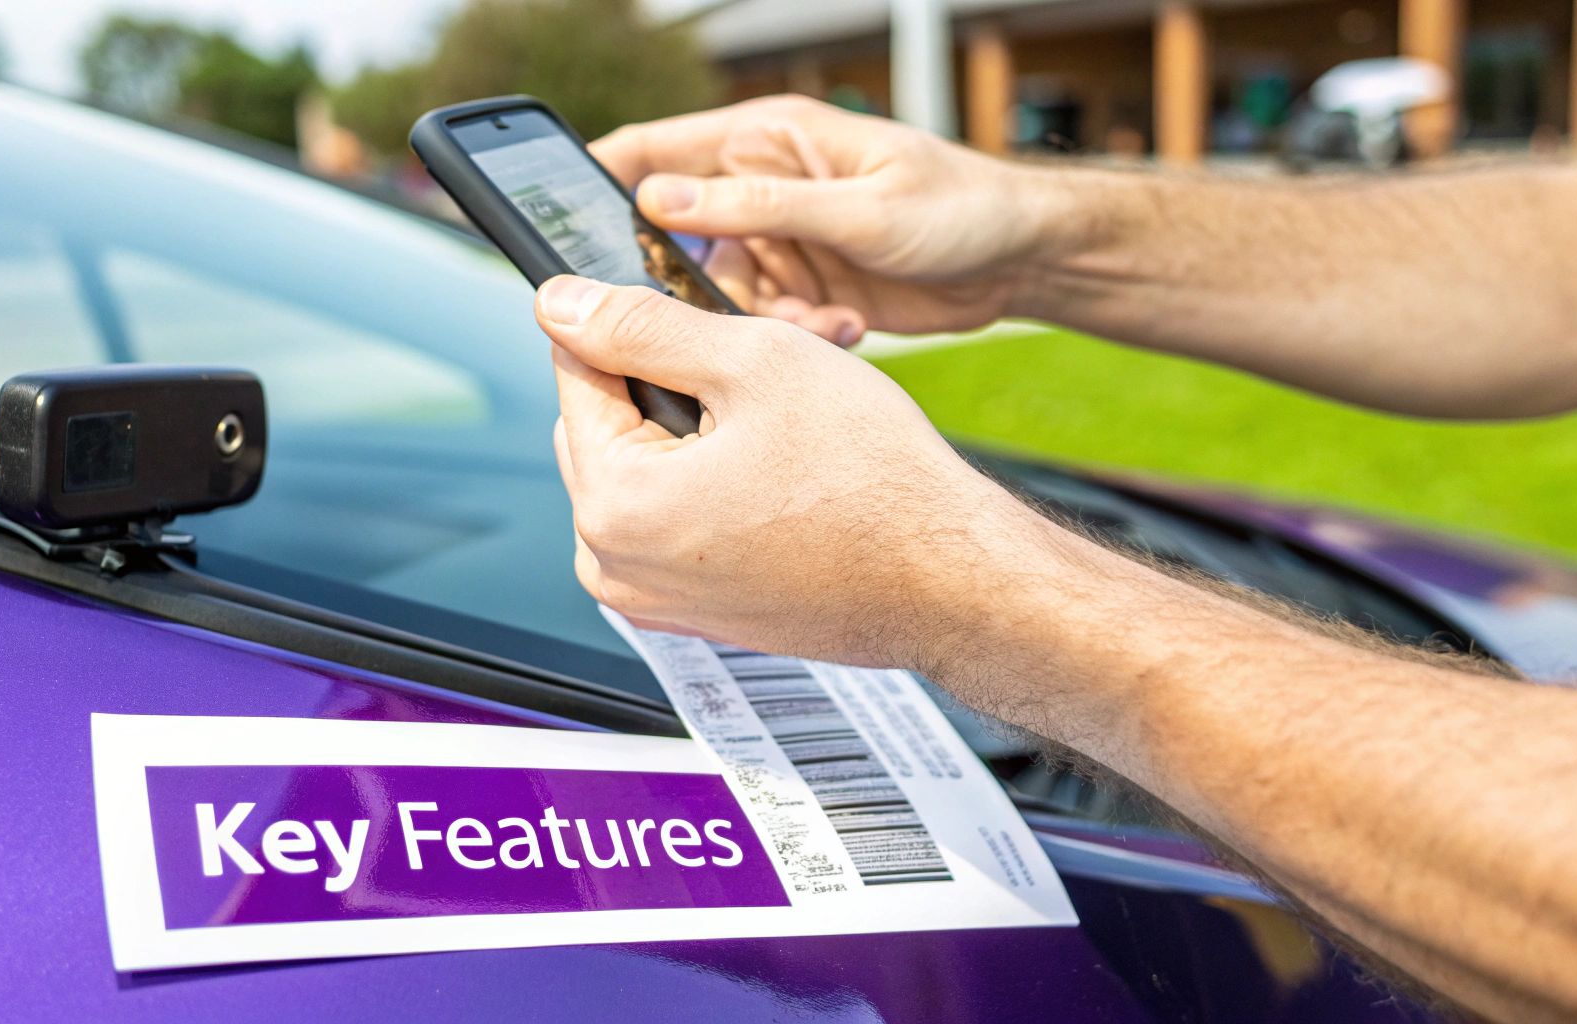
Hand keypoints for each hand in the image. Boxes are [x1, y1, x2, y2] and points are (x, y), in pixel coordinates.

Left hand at [535, 274, 1036, 665]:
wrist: (951, 581)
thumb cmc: (876, 483)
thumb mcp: (753, 364)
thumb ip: (640, 326)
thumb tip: (562, 303)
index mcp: (616, 506)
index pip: (576, 372)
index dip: (634, 325)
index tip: (689, 317)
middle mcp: (616, 568)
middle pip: (602, 427)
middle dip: (665, 386)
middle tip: (754, 383)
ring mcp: (654, 599)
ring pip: (640, 471)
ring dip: (689, 435)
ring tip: (775, 434)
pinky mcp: (693, 613)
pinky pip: (674, 521)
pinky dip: (709, 486)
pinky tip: (779, 477)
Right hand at [592, 95, 1051, 343]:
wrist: (1022, 261)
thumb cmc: (957, 206)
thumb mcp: (859, 207)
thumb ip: (759, 206)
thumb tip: (658, 199)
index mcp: (766, 139)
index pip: (653, 151)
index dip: (594, 182)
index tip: (554, 227)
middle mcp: (761, 191)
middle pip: (676, 244)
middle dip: (690, 288)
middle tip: (718, 316)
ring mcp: (781, 243)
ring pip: (721, 299)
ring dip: (759, 323)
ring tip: (824, 319)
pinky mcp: (804, 290)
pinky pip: (765, 327)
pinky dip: (797, 337)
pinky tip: (846, 327)